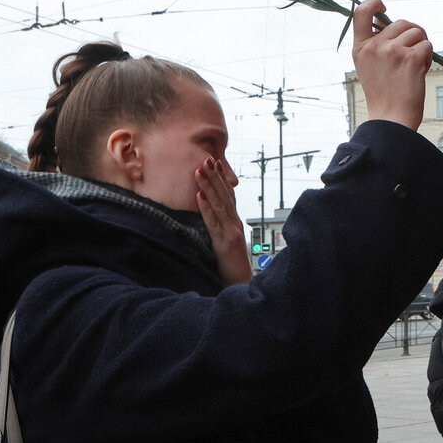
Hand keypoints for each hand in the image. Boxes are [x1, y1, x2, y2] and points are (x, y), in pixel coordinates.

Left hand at [196, 157, 251, 286]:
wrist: (242, 284)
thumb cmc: (233, 267)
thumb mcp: (228, 244)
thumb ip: (223, 229)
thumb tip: (213, 217)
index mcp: (235, 223)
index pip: (229, 196)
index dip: (222, 179)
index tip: (215, 163)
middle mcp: (235, 223)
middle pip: (224, 195)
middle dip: (215, 176)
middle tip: (207, 158)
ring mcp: (230, 231)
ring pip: (218, 203)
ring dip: (209, 185)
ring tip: (199, 170)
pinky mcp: (223, 242)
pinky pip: (212, 221)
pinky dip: (206, 206)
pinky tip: (199, 194)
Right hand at [352, 0, 432, 130]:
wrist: (391, 119)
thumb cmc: (384, 96)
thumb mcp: (369, 67)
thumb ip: (377, 45)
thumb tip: (397, 25)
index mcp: (360, 48)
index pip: (361, 12)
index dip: (374, 3)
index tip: (384, 6)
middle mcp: (374, 47)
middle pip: (401, 22)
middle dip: (412, 33)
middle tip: (414, 51)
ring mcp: (392, 51)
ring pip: (417, 33)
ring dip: (422, 46)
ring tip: (415, 65)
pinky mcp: (410, 58)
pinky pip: (427, 45)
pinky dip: (428, 57)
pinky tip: (420, 71)